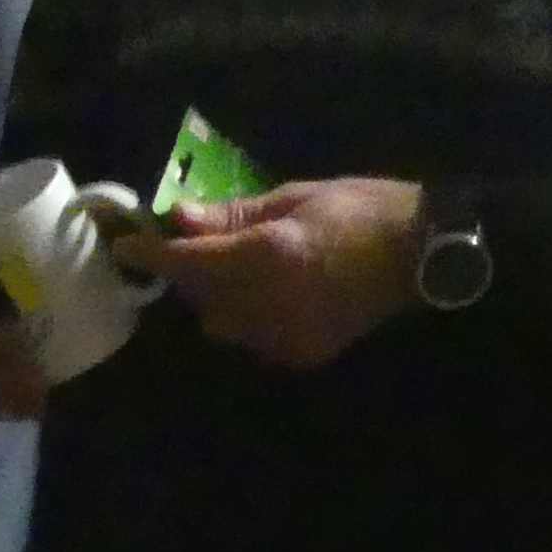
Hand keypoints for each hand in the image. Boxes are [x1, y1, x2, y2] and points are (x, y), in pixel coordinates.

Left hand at [142, 179, 422, 370]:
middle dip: (192, 272)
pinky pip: (255, 338)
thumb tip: (180, 219)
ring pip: (222, 324)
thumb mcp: (296, 197)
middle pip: (200, 298)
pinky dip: (253, 317)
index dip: (151, 254)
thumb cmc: (364, 209)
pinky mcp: (304, 354)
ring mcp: (288, 336)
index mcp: (269, 255)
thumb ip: (234, 214)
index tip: (125, 246)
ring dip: (220, 298)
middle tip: (201, 244)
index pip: (189, 263)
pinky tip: (278, 294)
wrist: (426, 254)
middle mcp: (271, 303)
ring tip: (244, 269)